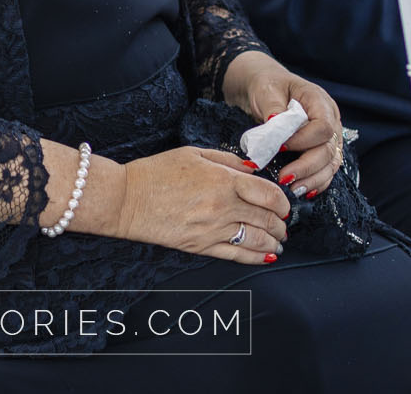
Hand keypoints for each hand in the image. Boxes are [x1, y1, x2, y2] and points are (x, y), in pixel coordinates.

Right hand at [114, 145, 289, 263]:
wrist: (126, 199)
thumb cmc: (156, 172)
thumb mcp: (193, 153)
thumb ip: (228, 160)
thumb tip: (253, 169)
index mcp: (223, 180)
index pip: (268, 193)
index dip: (282, 201)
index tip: (284, 204)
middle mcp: (222, 206)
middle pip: (267, 219)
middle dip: (281, 223)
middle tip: (283, 224)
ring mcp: (213, 229)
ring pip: (257, 240)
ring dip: (274, 242)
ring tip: (279, 242)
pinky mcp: (201, 247)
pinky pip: (238, 255)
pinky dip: (257, 257)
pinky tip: (266, 256)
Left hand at [225, 52, 346, 199]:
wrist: (266, 89)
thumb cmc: (267, 86)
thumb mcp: (266, 91)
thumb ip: (273, 108)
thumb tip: (276, 125)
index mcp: (319, 101)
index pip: (323, 126)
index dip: (303, 140)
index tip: (280, 147)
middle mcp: (331, 119)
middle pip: (329, 149)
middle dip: (307, 167)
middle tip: (284, 179)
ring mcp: (330, 136)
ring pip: (331, 164)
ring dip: (313, 180)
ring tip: (293, 191)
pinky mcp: (323, 150)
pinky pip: (326, 170)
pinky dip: (316, 182)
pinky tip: (303, 191)